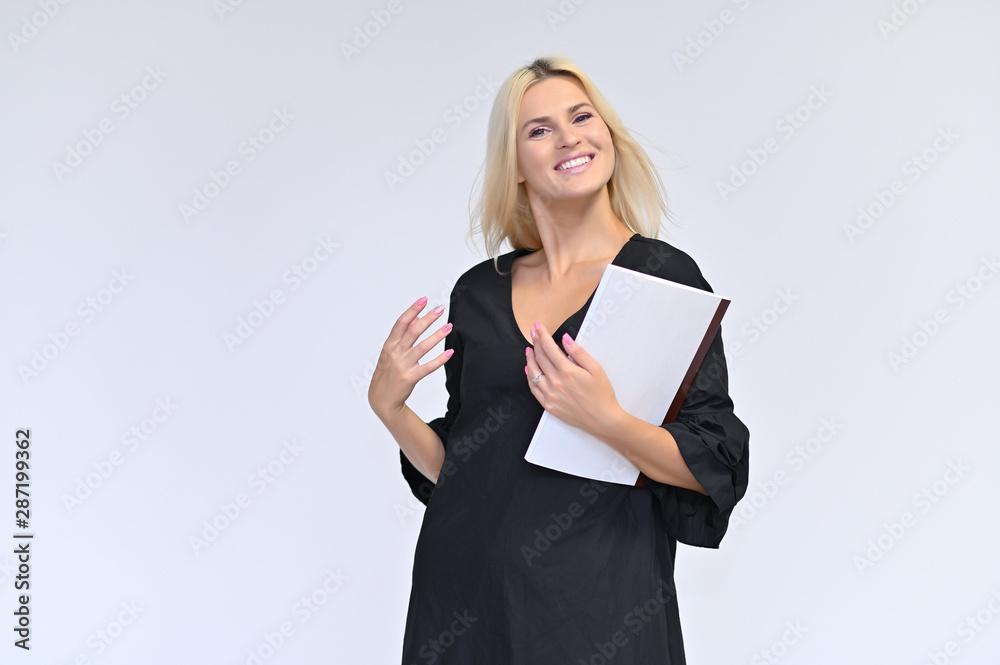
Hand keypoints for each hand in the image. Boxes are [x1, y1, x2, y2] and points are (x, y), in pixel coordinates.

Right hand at [368, 297, 453, 421]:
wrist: (382, 399)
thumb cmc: (387, 373)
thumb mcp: (390, 352)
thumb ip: (402, 336)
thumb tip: (416, 317)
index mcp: (389, 345)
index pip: (401, 323)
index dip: (413, 310)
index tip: (424, 300)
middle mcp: (395, 353)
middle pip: (413, 331)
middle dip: (428, 318)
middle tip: (440, 309)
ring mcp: (403, 365)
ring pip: (422, 347)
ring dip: (437, 335)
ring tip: (449, 326)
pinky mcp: (410, 378)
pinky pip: (428, 367)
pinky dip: (439, 360)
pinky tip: (449, 353)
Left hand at [524, 322, 623, 437]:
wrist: (602, 419)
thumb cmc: (602, 394)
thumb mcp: (596, 369)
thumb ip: (579, 352)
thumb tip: (565, 338)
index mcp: (567, 371)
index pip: (549, 348)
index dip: (542, 335)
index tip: (538, 326)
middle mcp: (555, 382)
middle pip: (540, 357)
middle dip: (535, 342)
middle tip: (533, 333)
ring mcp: (550, 394)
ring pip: (533, 372)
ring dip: (530, 358)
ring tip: (529, 349)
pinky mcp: (548, 405)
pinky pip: (533, 388)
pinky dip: (529, 377)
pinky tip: (529, 370)